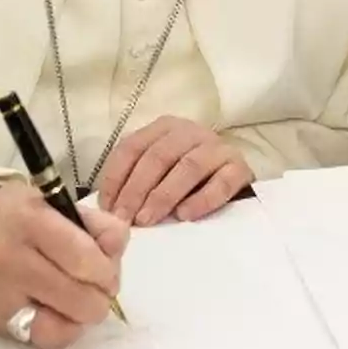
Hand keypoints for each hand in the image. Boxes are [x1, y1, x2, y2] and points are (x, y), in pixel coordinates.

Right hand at [0, 182, 128, 348]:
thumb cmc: (13, 217)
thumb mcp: (52, 202)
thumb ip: (95, 223)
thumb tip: (117, 248)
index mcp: (29, 220)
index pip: (85, 258)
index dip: (107, 269)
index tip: (105, 268)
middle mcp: (10, 257)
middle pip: (81, 298)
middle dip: (99, 294)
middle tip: (93, 284)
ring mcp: (0, 293)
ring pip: (66, 324)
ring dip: (80, 314)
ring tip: (73, 297)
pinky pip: (44, 339)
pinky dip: (59, 329)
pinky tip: (55, 310)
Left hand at [97, 116, 253, 225]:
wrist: (234, 176)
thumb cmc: (187, 176)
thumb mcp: (159, 170)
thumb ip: (135, 179)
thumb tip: (109, 207)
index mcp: (162, 128)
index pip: (131, 148)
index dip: (115, 177)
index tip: (107, 207)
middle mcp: (188, 132)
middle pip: (157, 157)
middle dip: (136, 190)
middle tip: (125, 218)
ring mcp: (216, 147)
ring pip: (187, 167)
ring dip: (163, 195)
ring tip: (148, 220)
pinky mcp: (239, 167)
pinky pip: (221, 183)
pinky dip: (201, 200)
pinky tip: (185, 216)